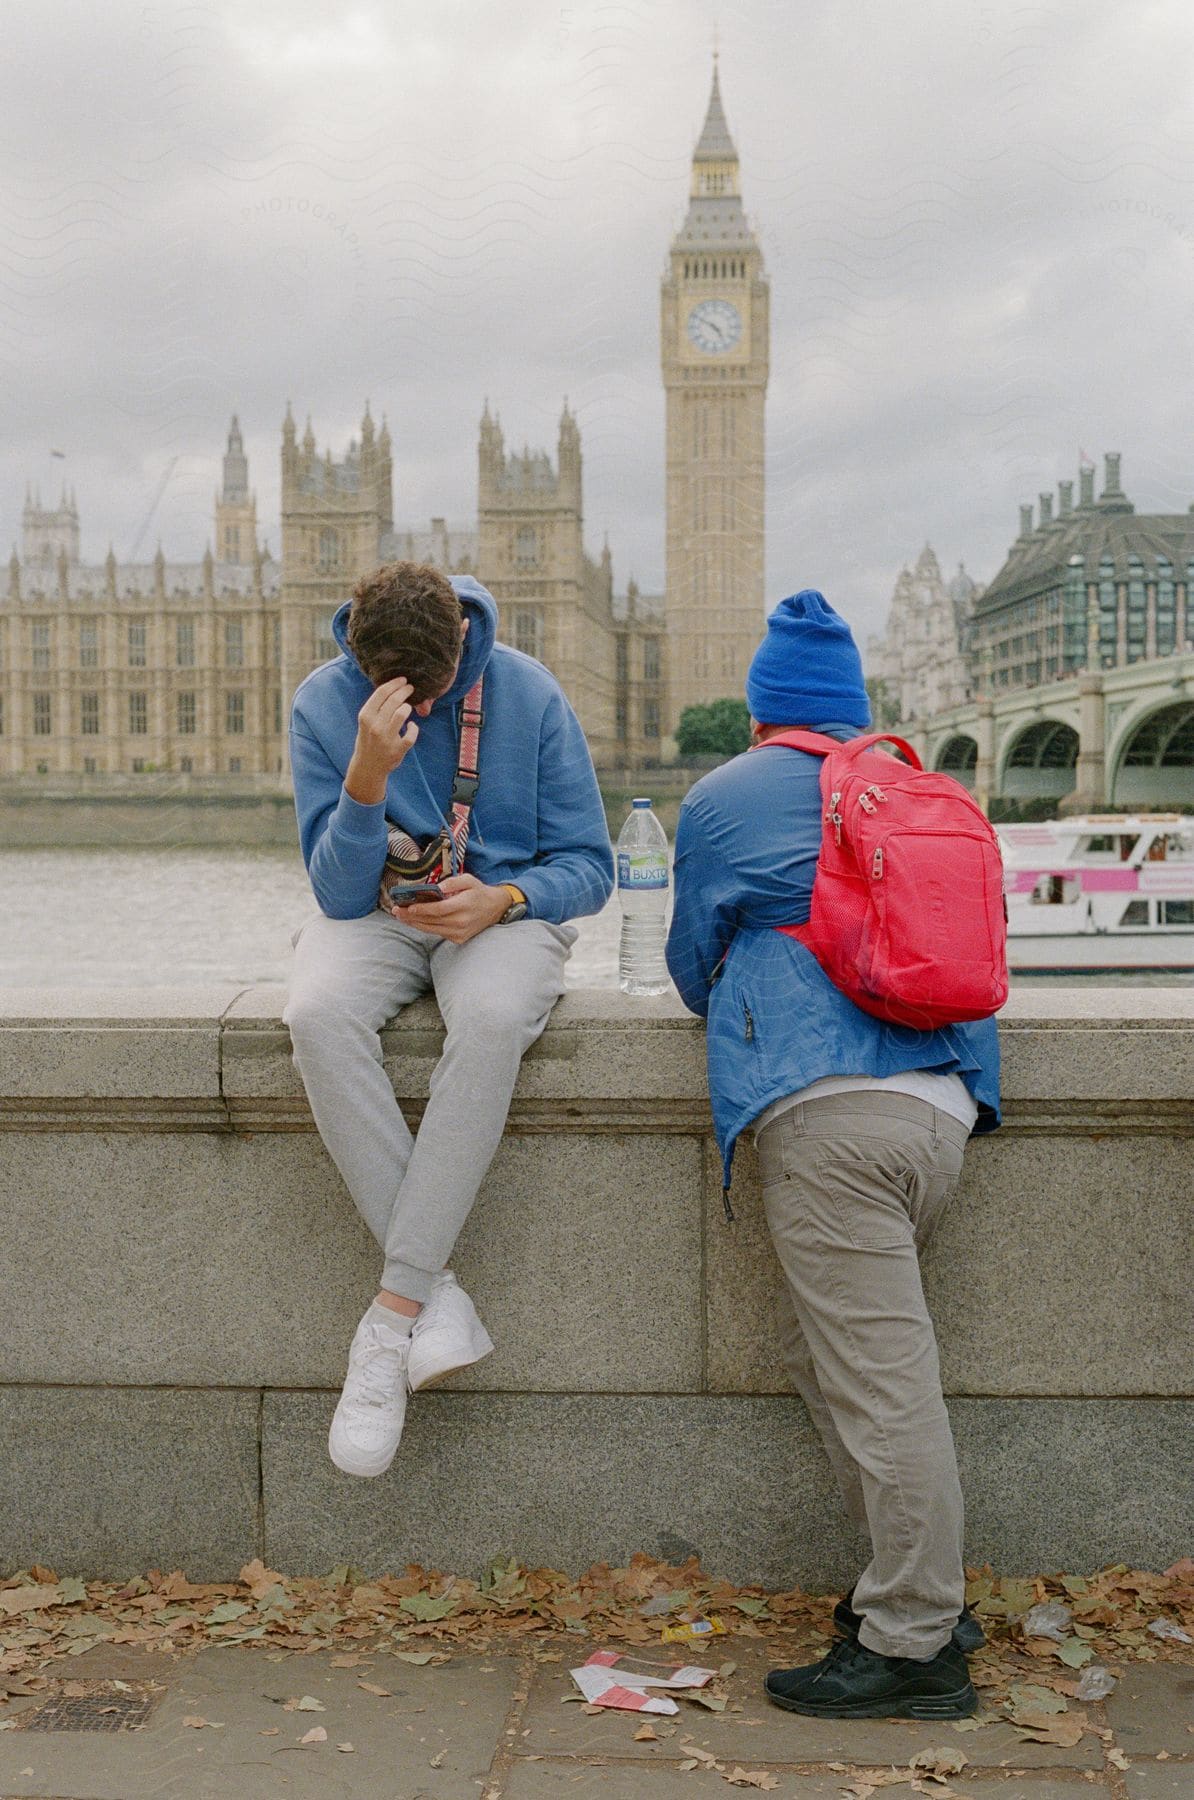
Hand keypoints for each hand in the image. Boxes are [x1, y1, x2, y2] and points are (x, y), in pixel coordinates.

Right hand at [345, 677, 418, 804]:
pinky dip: (414, 728)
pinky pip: (411, 734)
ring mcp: (386, 738)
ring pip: (403, 713)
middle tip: (410, 688)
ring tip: (408, 707)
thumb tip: (393, 687)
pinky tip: (411, 726)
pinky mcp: (398, 750)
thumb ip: (376, 707)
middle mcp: (375, 726)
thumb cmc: (368, 739)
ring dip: (408, 707)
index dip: (394, 683)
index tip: (402, 680)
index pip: (381, 693)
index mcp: (365, 716)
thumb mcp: (366, 721)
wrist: (367, 766)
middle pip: (394, 700)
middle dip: (404, 691)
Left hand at [392, 873, 509, 943]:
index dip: (421, 909)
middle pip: (431, 921)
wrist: (496, 909)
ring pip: (431, 929)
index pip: (438, 909)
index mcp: (464, 905)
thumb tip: (436, 888)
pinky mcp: (459, 939)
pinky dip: (425, 927)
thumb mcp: (469, 880)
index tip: (407, 906)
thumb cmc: (479, 892)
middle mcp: (461, 922)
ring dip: (414, 923)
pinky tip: (415, 922)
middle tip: (396, 911)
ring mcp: (460, 933)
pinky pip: (437, 933)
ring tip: (400, 917)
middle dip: (411, 916)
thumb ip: (452, 882)